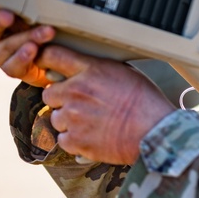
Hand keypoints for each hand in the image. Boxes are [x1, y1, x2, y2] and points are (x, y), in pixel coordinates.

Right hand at [0, 2, 58, 86]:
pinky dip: (23, 57)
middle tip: (8, 15)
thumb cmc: (40, 27)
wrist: (54, 58)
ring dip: (25, 38)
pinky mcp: (10, 69)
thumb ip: (31, 2)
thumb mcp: (37, 12)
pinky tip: (33, 49)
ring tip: (45, 32)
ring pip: (5, 47)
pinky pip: (13, 65)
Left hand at [38, 45, 176, 165]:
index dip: (44, 59)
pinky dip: (74, 141)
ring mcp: (74, 117)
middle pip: (48, 93)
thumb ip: (98, 70)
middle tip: (79, 105)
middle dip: (60, 99)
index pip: (53, 56)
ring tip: (91, 123)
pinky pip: (63, 140)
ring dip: (68, 122)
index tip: (44, 65)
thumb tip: (85, 71)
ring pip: (55, 118)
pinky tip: (92, 137)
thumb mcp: (124, 72)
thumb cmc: (146, 102)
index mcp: (90, 70)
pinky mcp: (76, 141)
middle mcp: (77, 91)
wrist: (155, 132)